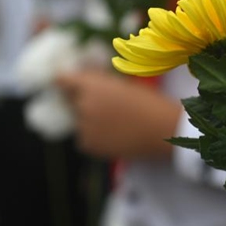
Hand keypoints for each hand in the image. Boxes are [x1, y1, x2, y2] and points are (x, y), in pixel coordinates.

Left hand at [56, 70, 181, 159]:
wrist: (162, 130)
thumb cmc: (149, 103)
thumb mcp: (124, 85)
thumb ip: (101, 84)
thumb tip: (84, 82)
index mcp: (91, 85)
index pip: (62, 80)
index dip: (65, 81)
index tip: (66, 83)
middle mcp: (83, 105)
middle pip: (71, 102)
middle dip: (81, 103)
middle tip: (104, 108)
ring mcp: (84, 127)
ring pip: (79, 122)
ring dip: (89, 122)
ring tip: (115, 125)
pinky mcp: (89, 145)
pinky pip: (85, 139)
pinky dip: (95, 138)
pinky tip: (114, 137)